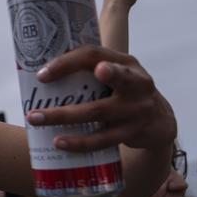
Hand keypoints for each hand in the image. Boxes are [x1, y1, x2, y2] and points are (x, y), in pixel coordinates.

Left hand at [26, 47, 176, 152]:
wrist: (160, 121)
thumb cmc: (125, 93)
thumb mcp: (117, 75)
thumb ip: (90, 70)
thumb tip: (41, 73)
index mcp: (126, 63)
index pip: (94, 54)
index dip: (67, 61)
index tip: (41, 73)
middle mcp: (137, 83)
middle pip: (103, 77)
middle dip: (71, 76)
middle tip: (41, 80)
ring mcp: (137, 109)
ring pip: (97, 112)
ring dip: (63, 116)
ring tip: (36, 119)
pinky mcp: (134, 132)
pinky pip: (103, 139)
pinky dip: (80, 142)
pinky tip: (60, 143)